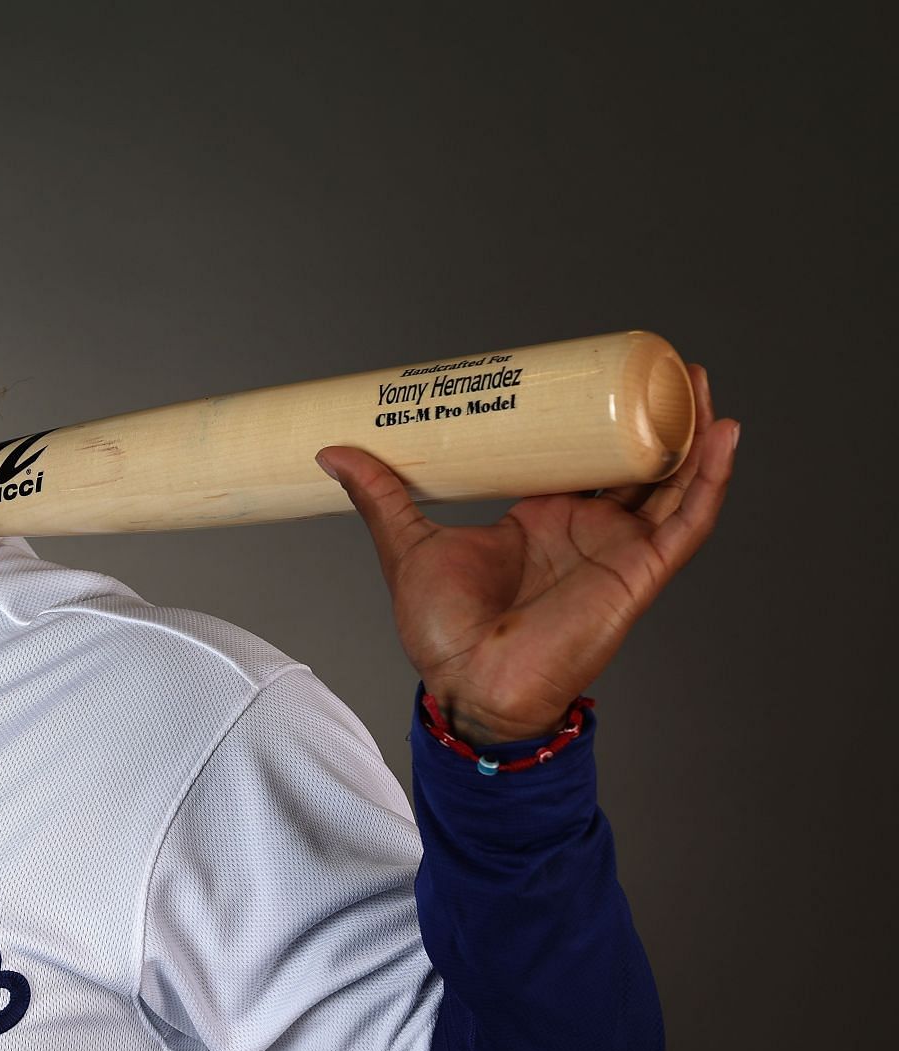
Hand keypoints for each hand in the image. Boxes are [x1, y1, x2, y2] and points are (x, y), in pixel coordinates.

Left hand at [315, 363, 738, 746]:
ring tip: (696, 383)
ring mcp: (616, 552)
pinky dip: (708, 480)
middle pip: (635, 465)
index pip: (581, 462)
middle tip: (661, 368)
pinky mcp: (637, 573)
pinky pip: (686, 522)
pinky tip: (721, 436)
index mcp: (541, 522)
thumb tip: (333, 452)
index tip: (604, 376)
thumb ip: (379, 496)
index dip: (599, 422)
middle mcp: (586, 532)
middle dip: (654, 418)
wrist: (468, 678)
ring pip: (671, 485)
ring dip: (690, 436)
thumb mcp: (408, 543)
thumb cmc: (443, 631)